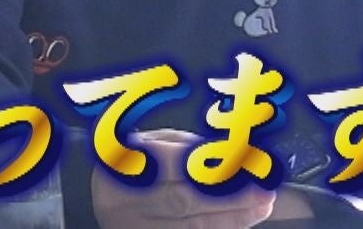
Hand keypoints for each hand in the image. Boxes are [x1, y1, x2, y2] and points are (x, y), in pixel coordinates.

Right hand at [91, 129, 275, 228]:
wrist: (97, 199)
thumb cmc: (129, 164)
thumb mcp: (145, 143)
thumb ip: (182, 146)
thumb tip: (226, 153)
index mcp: (121, 166)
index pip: (172, 166)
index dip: (211, 165)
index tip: (246, 161)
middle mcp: (126, 202)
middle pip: (185, 201)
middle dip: (230, 196)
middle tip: (264, 190)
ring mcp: (138, 228)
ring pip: (193, 226)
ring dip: (233, 217)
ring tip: (263, 205)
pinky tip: (244, 220)